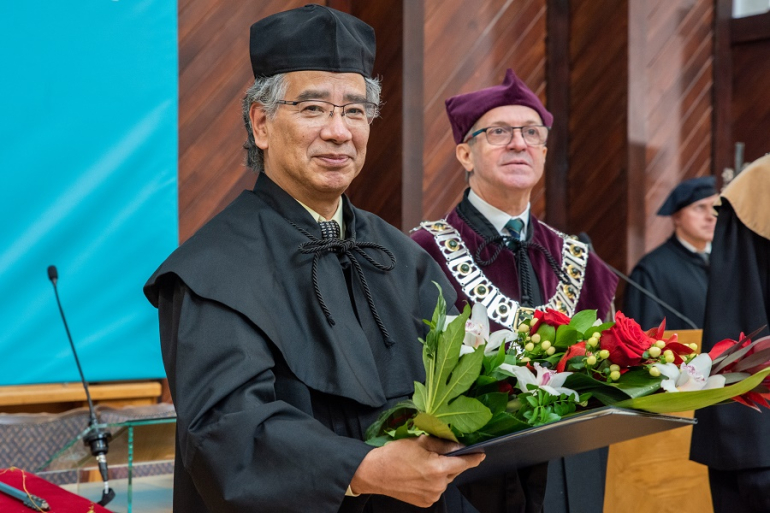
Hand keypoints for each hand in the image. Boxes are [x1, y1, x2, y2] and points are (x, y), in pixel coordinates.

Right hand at [349, 436, 484, 506]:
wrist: (374, 473)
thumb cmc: (395, 454)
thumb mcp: (420, 442)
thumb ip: (443, 444)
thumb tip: (458, 447)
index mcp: (438, 468)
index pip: (464, 463)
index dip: (474, 458)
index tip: (481, 454)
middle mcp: (438, 485)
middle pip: (454, 471)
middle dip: (450, 462)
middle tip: (436, 454)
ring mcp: (432, 496)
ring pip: (444, 480)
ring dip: (440, 473)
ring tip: (423, 465)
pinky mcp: (425, 502)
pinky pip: (435, 490)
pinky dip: (432, 482)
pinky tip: (419, 475)